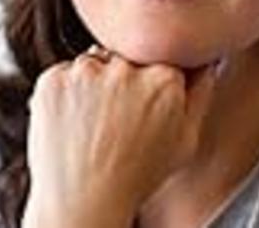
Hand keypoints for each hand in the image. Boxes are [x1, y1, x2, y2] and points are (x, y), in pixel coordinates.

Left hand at [22, 46, 217, 227]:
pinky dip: (66, 93)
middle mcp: (125, 68)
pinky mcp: (53, 80)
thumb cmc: (135, 178)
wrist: (83, 203)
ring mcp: (86, 72)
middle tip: (118, 118)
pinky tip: (75, 123)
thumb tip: (205, 62)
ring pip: (93, 64)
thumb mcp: (186, 142)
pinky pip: (63, 74)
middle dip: (122, 80)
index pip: (160, 56)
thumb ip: (201, 94)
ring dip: (93, 84)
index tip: (146, 101)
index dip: (152, 81)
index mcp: (164, 78)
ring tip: (95, 125)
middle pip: (126, 57)